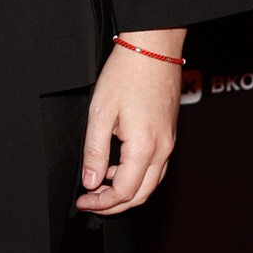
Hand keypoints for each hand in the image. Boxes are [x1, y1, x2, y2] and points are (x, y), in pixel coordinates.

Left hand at [78, 29, 184, 215]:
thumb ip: (95, 152)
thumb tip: (91, 181)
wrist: (153, 49)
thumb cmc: (127, 74)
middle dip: (115, 204)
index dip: (102, 202)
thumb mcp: (100, 114)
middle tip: (92, 201)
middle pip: (142, 194)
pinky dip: (137, 175)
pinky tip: (118, 165)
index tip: (83, 200)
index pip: (125, 192)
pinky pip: (156, 165)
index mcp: (145, 147)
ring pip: (151, 182)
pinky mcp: (169, 132)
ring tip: (100, 184)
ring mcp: (169, 141)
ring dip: (127, 190)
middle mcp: (163, 148)